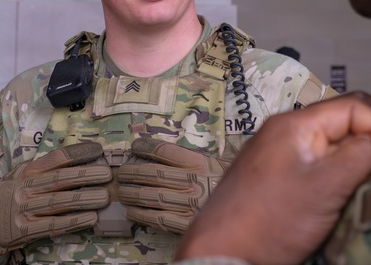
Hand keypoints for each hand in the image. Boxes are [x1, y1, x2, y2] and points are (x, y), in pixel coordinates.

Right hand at [0, 141, 111, 257]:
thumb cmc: (9, 196)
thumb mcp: (19, 176)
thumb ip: (42, 169)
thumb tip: (77, 159)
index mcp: (26, 172)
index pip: (54, 159)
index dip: (77, 154)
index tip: (97, 151)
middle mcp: (24, 189)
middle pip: (60, 180)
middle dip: (86, 175)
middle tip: (107, 174)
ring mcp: (23, 210)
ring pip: (59, 202)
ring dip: (84, 199)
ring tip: (104, 197)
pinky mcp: (24, 230)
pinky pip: (52, 225)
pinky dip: (73, 221)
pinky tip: (90, 218)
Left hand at [116, 139, 232, 233]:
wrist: (249, 211)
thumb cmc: (231, 185)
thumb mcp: (221, 164)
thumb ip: (198, 158)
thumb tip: (166, 151)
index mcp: (201, 163)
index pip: (166, 152)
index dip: (146, 148)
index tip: (135, 147)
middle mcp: (194, 182)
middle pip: (154, 174)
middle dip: (133, 172)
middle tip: (121, 172)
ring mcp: (190, 204)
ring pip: (153, 196)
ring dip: (133, 193)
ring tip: (122, 192)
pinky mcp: (187, 224)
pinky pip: (159, 219)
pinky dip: (142, 216)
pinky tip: (132, 213)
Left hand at [175, 92, 370, 264]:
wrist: (223, 255)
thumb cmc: (272, 219)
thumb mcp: (326, 186)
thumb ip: (361, 156)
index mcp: (297, 123)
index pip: (356, 105)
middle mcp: (289, 132)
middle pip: (346, 124)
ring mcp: (283, 156)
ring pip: (336, 148)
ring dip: (359, 165)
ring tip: (370, 189)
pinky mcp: (281, 180)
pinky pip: (321, 168)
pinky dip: (341, 179)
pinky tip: (347, 199)